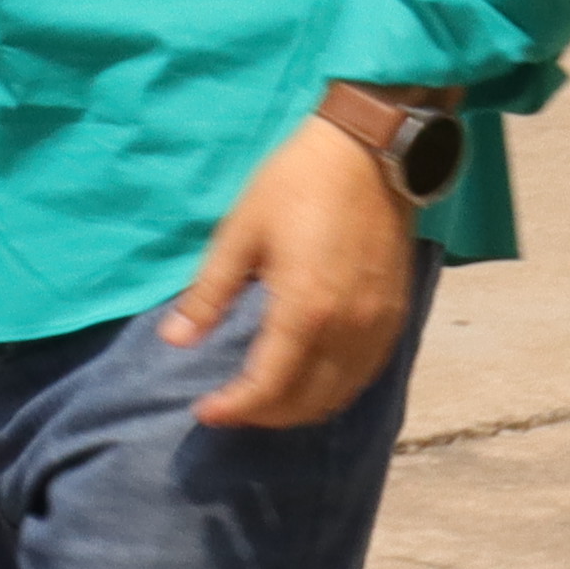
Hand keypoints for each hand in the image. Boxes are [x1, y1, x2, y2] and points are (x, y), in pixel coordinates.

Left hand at [159, 106, 433, 430]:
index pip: (268, 388)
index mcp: (304, 311)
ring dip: (300, 409)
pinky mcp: (395, 315)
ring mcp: (377, 326)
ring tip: (265, 399)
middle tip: (231, 405)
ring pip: (340, 396)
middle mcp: (347, 330)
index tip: (206, 411)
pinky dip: (334, 390)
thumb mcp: (240, 233)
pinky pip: (365, 374)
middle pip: (306, 403)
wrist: (368, 153)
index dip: (235, 409)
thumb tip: (174, 341)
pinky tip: (310, 379)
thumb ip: (209, 294)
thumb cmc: (296, 185)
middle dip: (264, 415)